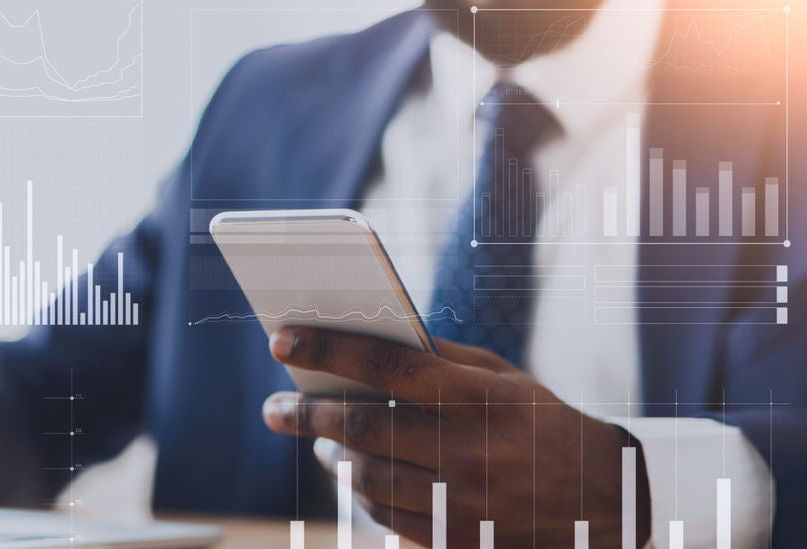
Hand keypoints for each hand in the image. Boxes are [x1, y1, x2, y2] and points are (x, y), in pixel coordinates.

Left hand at [260, 328, 648, 546]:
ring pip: (367, 477)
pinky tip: (353, 472)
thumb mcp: (501, 378)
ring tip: (317, 437)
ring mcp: (461, 500)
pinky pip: (387, 515)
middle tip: (273, 408)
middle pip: (363, 427)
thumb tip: (366, 340)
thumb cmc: (540, 422)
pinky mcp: (457, 539)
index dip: (326, 350)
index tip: (279, 340)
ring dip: (332, 455)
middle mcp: (467, 448)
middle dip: (306, 416)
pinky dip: (361, 492)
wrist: (604, 499)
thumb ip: (439, 358)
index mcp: (477, 396)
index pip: (386, 364)